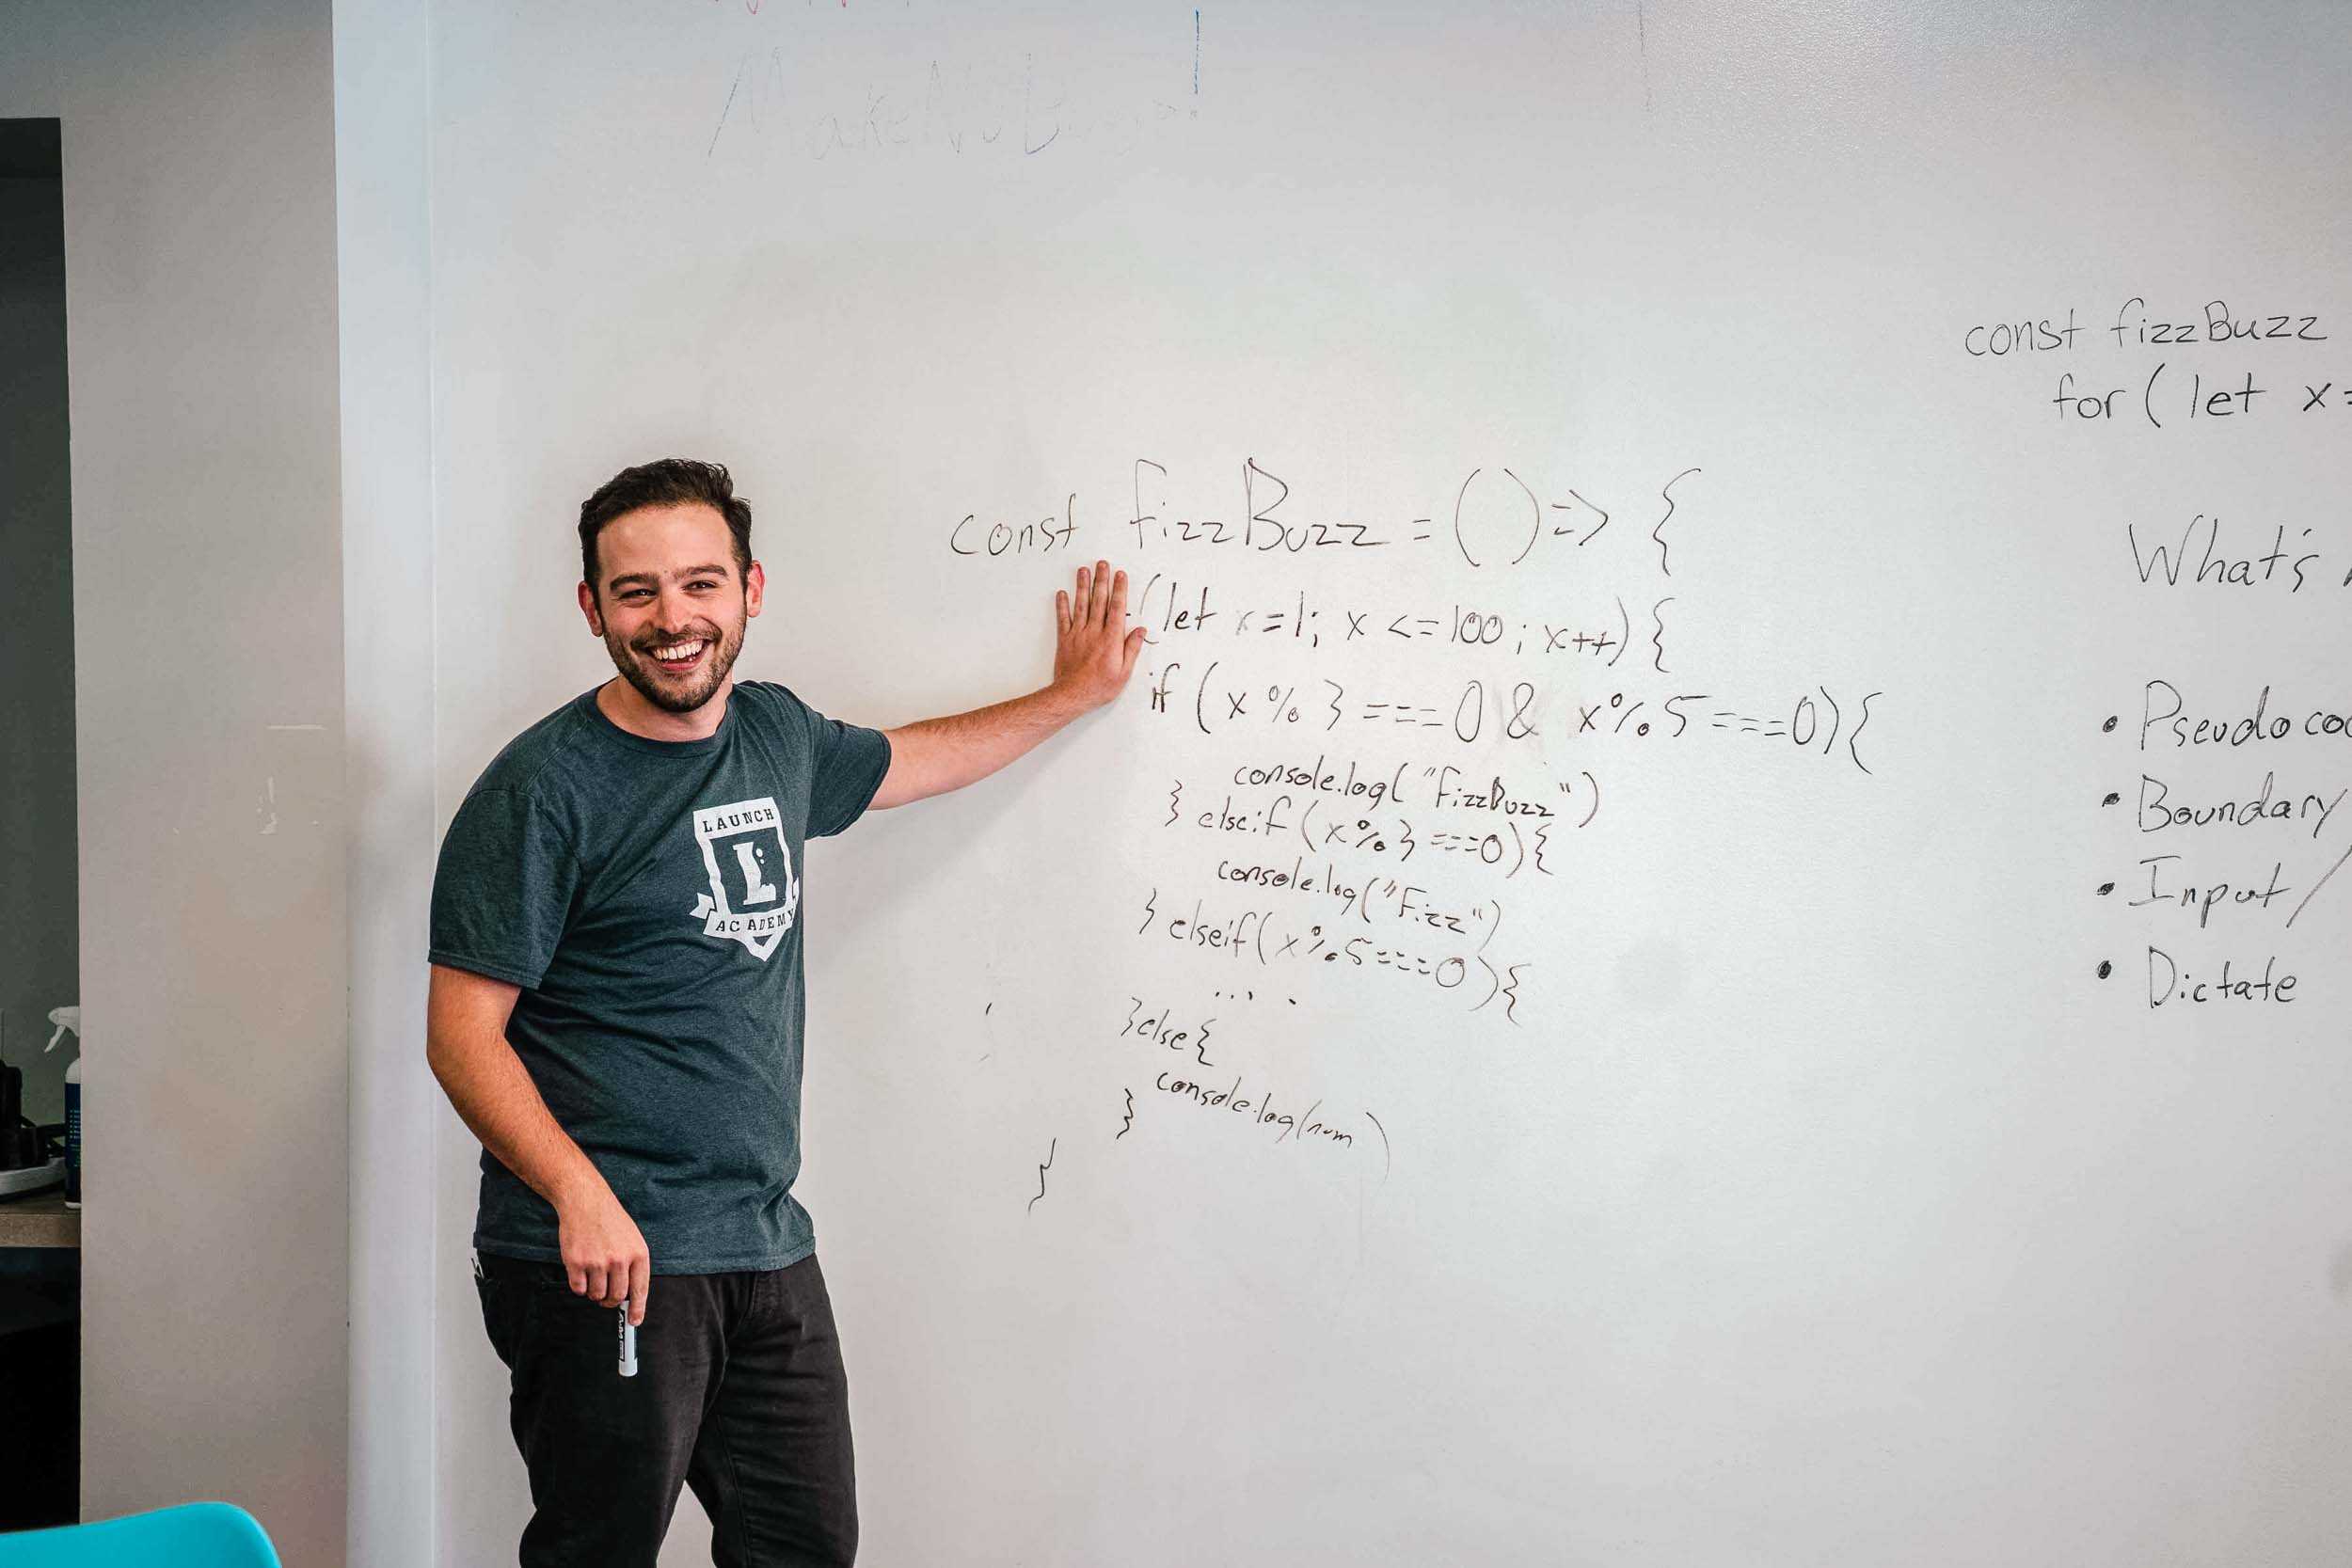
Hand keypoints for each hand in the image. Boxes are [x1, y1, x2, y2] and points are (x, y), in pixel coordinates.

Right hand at [556, 1183, 650, 1325]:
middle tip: (606, 1296)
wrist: (586, 1202)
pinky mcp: (577, 1262)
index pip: (640, 1290)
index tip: (634, 1322)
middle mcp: (619, 1259)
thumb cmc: (611, 1222)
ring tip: (594, 1274)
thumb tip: (631, 1298)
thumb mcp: (632, 1240)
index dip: (637, 1309)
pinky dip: (579, 1285)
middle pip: (617, 1297)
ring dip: (594, 1291)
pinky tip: (581, 1269)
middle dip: (610, 1301)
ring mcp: (597, 1261)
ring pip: (596, 1295)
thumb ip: (633, 1267)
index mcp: (638, 1254)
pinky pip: (578, 1288)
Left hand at [1053, 559, 1146, 710]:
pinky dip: (1062, 605)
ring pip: (1081, 605)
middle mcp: (1095, 632)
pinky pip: (1063, 619)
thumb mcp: (1124, 672)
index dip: (1120, 590)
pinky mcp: (1065, 640)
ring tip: (1083, 570)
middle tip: (1102, 564)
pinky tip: (1062, 593)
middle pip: (1100, 601)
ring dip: (1083, 586)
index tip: (1120, 575)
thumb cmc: (1100, 686)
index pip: (1117, 609)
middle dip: (1102, 581)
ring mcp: (1078, 634)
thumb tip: (1141, 631)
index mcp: (1111, 639)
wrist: (1073, 695)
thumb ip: (1131, 649)